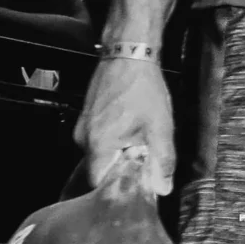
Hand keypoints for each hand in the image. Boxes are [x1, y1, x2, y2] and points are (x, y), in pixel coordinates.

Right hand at [74, 58, 175, 194]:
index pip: (100, 184)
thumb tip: (162, 190)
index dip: (119, 189)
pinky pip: (99, 142)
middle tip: (144, 164)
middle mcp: (84, 139)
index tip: (137, 186)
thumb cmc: (143, 89)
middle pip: (101, 171)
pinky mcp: (86, 119)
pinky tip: (131, 133)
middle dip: (122, 173)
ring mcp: (82, 127)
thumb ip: (162, 162)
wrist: (128, 54)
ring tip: (139, 145)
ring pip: (101, 157)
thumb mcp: (160, 129)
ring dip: (120, 157)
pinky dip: (115, 145)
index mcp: (98, 145)